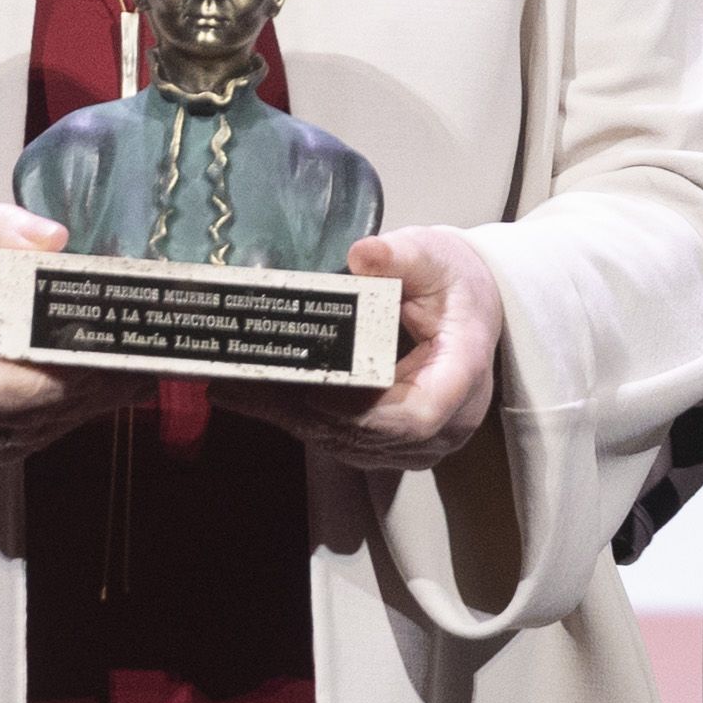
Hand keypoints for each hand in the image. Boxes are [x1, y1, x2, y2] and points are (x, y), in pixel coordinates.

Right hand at [0, 205, 106, 473]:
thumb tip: (54, 240)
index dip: (55, 380)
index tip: (104, 351)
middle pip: (22, 415)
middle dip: (84, 390)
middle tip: (135, 360)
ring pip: (27, 435)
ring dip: (81, 407)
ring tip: (127, 373)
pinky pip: (19, 444)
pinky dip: (59, 420)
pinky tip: (92, 394)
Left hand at [230, 227, 505, 472]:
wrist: (470, 312)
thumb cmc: (452, 283)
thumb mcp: (434, 256)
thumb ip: (402, 255)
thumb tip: (362, 253)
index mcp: (462, 373)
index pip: (416, 415)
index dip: (360, 411)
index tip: (314, 388)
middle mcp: (445, 424)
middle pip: (365, 434)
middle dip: (301, 409)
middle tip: (240, 383)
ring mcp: (418, 445)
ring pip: (345, 444)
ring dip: (288, 418)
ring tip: (232, 388)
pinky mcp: (391, 448)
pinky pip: (340, 443)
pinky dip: (297, 420)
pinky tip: (251, 397)